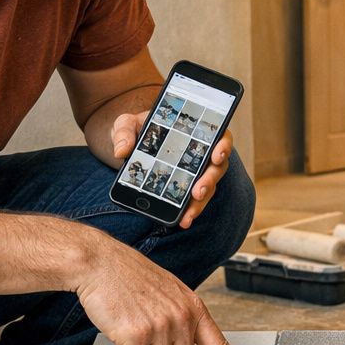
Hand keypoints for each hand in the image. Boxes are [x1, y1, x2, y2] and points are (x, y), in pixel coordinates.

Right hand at [75, 238, 257, 344]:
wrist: (101, 263)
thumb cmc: (131, 276)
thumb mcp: (170, 293)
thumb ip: (184, 319)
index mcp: (194, 308)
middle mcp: (182, 318)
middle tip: (150, 340)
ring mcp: (161, 326)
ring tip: (134, 330)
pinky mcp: (137, 334)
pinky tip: (122, 333)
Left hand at [111, 113, 235, 229]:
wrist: (131, 144)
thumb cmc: (136, 129)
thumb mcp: (127, 124)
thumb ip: (124, 132)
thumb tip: (121, 151)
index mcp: (195, 131)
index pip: (219, 136)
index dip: (223, 145)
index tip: (216, 155)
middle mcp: (201, 152)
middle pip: (217, 166)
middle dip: (209, 180)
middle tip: (197, 191)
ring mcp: (195, 171)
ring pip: (208, 187)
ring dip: (201, 201)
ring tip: (188, 213)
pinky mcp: (186, 187)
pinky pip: (194, 199)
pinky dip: (190, 210)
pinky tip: (183, 221)